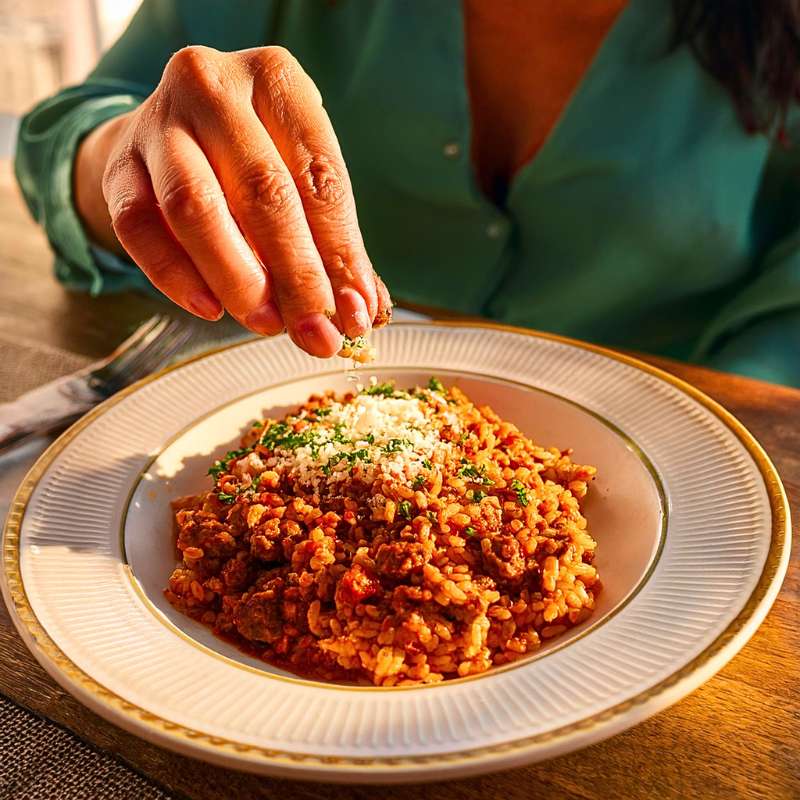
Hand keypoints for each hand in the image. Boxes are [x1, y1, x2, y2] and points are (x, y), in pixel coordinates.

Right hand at [75, 45, 390, 356]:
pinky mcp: (118, 166)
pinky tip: (210, 309)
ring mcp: (156, 122)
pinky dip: (175, 277)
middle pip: (262, 191)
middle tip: (317, 332)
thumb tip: (363, 312)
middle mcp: (213, 87)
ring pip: (194, 207)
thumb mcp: (300, 178)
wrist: (169, 133)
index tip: (357, 311)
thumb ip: (332, 242)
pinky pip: (139, 229)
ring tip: (267, 324)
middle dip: (296, 275)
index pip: (320, 176)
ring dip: (237, 278)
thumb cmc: (253, 159)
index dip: (343, 253)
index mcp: (276, 79)